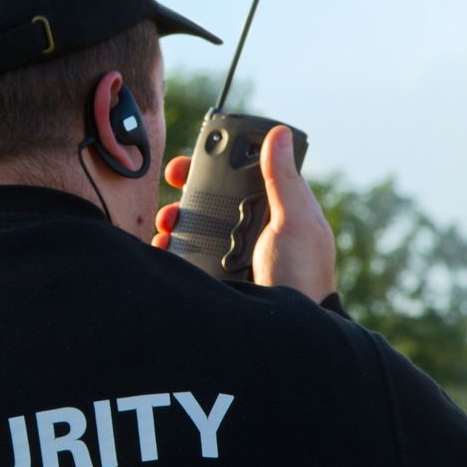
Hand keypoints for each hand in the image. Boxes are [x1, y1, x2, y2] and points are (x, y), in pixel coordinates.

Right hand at [152, 125, 336, 303]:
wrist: (286, 332)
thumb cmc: (303, 275)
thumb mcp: (295, 222)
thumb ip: (283, 180)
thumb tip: (279, 133)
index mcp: (280, 209)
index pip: (246, 174)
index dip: (221, 162)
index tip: (196, 157)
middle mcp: (257, 228)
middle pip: (216, 197)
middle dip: (190, 190)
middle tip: (173, 185)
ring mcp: (236, 252)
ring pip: (198, 225)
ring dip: (177, 218)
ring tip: (167, 222)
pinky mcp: (218, 274)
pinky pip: (188, 254)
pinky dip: (172, 248)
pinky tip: (163, 246)